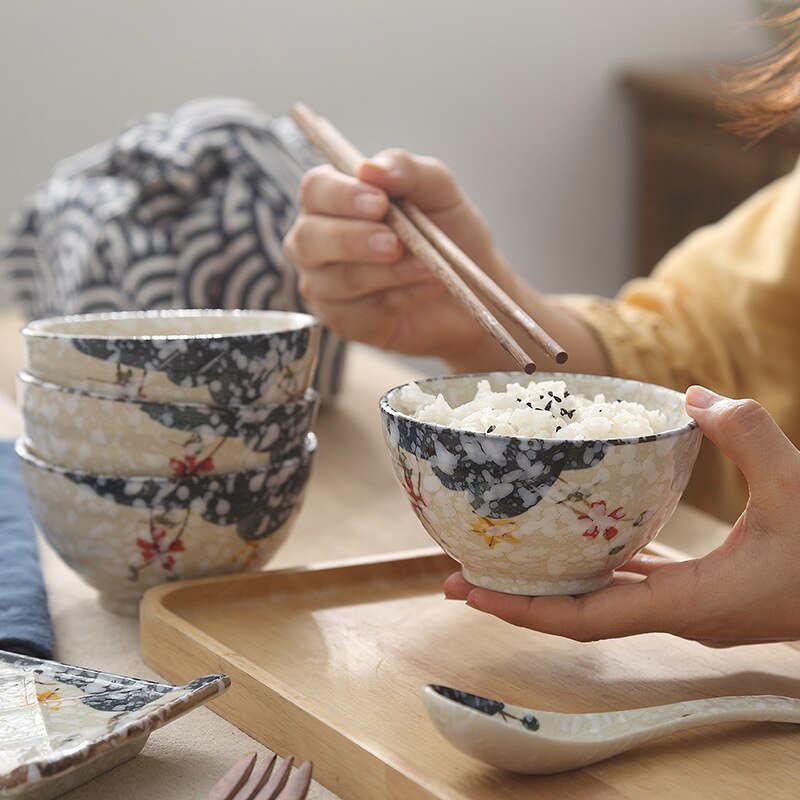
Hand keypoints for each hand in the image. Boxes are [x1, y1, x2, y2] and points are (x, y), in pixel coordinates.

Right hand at [283, 149, 520, 368]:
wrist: (474, 286)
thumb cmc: (447, 231)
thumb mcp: (438, 191)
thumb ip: (406, 170)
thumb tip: (370, 168)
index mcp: (332, 201)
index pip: (315, 190)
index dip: (340, 196)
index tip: (379, 202)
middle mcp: (317, 244)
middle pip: (307, 240)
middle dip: (351, 239)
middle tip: (394, 243)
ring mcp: (327, 287)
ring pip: (339, 280)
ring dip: (389, 272)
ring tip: (428, 265)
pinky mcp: (347, 323)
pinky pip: (363, 313)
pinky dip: (403, 297)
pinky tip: (431, 286)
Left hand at [444, 386, 799, 645]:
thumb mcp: (799, 485)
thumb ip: (747, 436)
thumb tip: (693, 397)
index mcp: (690, 604)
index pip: (589, 619)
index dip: (526, 610)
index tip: (474, 593)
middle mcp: (676, 615)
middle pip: (576, 615)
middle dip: (516, 597)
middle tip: (458, 571)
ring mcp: (684, 607)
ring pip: (598, 600)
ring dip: (548, 582)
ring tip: (501, 553)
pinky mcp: (695, 591)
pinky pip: (626, 581)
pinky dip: (591, 564)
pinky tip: (572, 536)